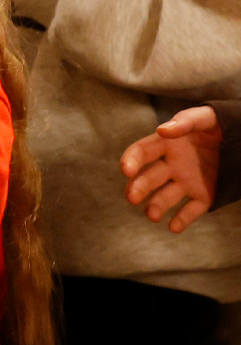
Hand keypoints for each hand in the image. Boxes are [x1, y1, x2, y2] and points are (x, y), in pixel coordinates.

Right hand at [120, 105, 222, 231]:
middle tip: (132, 198)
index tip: (126, 170)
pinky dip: (182, 220)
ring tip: (152, 216)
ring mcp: (186, 181)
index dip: (130, 160)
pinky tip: (174, 227)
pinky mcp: (203, 195)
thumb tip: (162, 131)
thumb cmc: (218, 125)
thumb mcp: (205, 118)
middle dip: (138, 189)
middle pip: (149, 178)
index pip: (141, 152)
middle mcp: (171, 166)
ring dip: (156, 207)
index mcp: (166, 145)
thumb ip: (185, 122)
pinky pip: (191, 209)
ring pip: (166, 197)